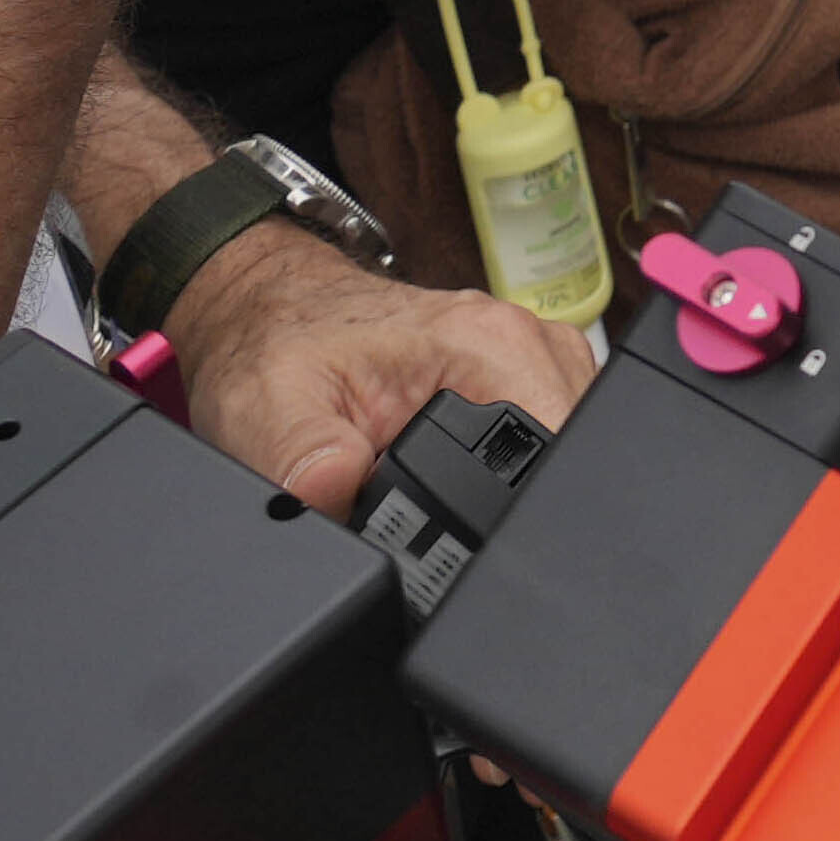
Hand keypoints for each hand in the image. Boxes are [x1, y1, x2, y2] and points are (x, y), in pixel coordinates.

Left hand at [157, 217, 592, 513]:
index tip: (452, 534)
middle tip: (427, 513)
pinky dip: (507, 468)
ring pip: (559, 449)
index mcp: (487, 344)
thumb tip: (336, 491)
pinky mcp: (513, 370)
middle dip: (509, 507)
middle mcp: (520, 340)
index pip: (559, 452)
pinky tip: (456, 476)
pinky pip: (541, 432)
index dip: (511, 516)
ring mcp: (523, 353)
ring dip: (511, 486)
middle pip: (568, 455)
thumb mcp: (271, 410)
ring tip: (435, 491)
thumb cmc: (276, 345)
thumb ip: (307, 458)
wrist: (271, 306)